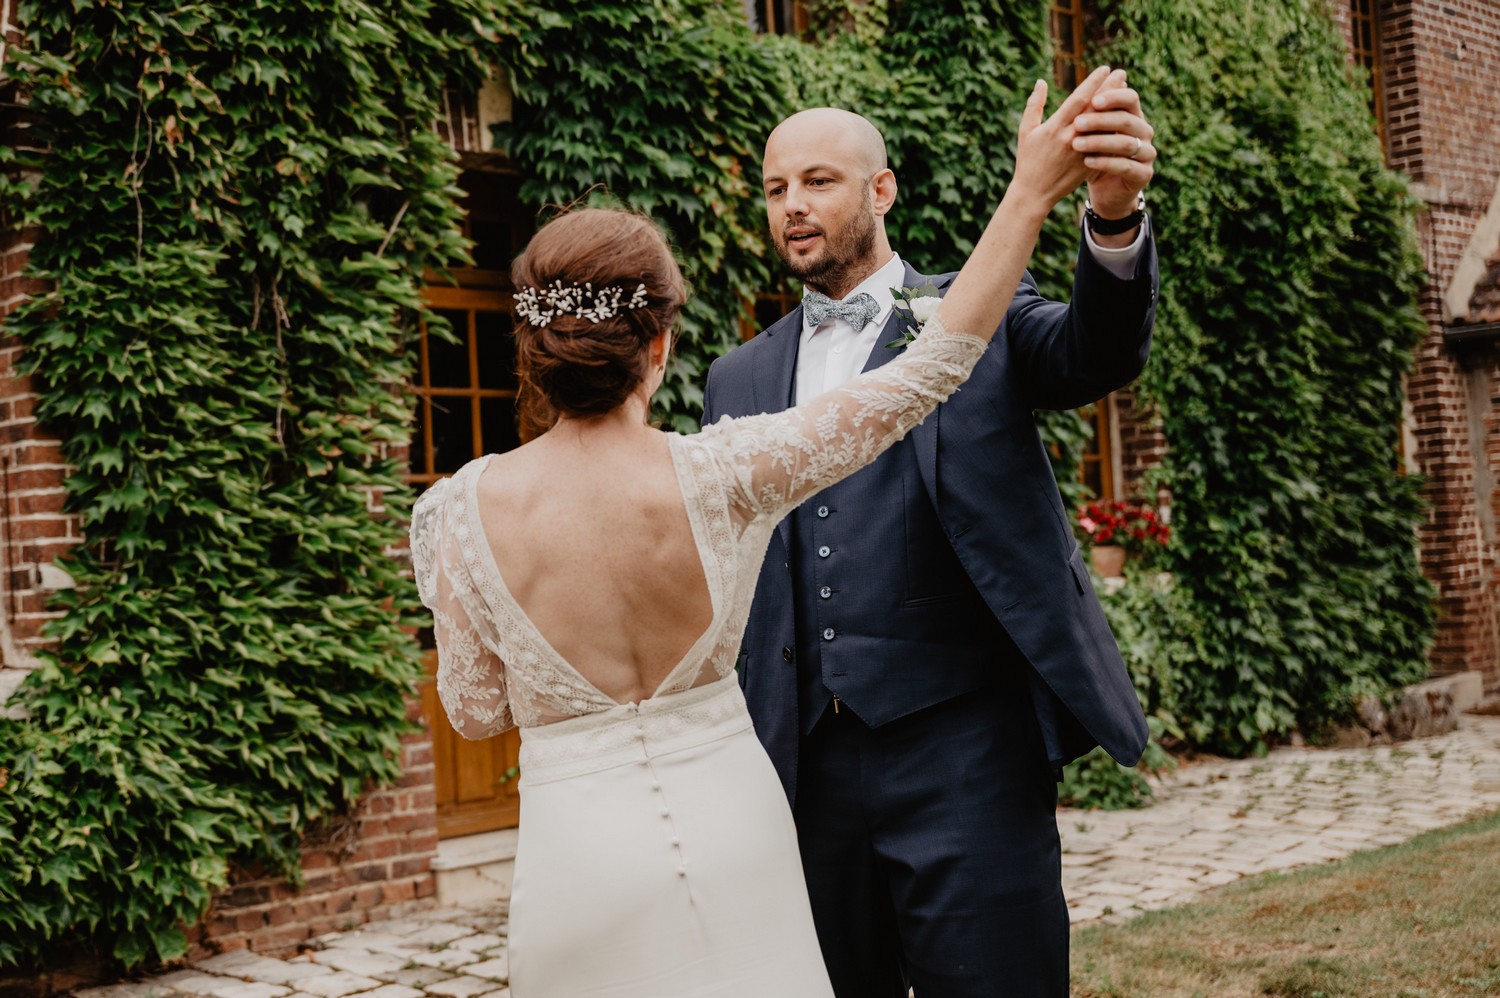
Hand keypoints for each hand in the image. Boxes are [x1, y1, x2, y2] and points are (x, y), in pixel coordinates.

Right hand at [1010, 66, 1112, 215]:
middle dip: (1110, 89)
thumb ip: (1034, 105)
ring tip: (1126, 92)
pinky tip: (1124, 118)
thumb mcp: (1026, 131)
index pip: (1078, 99)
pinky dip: (1115, 130)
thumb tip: (1041, 82)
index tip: (1105, 68)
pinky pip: (1105, 145)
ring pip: (1104, 126)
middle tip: (1122, 73)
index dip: (1093, 82)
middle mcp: (1070, 138)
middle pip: (1095, 109)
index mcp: (1054, 127)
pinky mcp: (1088, 164)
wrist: (1034, 194)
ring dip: (1116, 107)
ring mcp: (1081, 152)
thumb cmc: (1028, 160)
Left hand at [1072, 69, 1155, 219]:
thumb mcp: (1086, 132)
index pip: (1130, 99)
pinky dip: (1106, 163)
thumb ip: (1082, 108)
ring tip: (1076, 144)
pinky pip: (1126, 166)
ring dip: (1100, 142)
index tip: (1092, 99)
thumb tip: (1051, 81)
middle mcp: (1144, 132)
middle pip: (1127, 120)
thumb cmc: (1093, 155)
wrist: (1105, 191)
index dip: (1114, 96)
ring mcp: (1147, 153)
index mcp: (1133, 116)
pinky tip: (1087, 162)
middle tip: (1077, 123)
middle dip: (1101, 120)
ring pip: (1126, 143)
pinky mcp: (1144, 174)